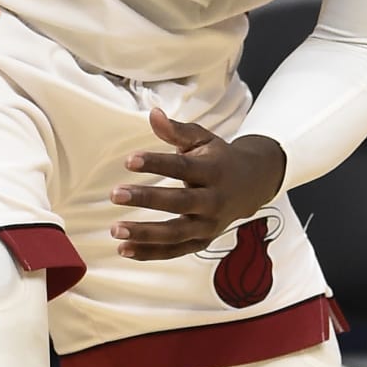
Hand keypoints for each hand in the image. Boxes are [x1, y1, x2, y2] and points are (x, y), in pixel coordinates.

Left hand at [111, 108, 284, 259]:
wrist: (252, 186)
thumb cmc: (218, 158)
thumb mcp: (203, 139)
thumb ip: (177, 130)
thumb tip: (153, 113)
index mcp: (214, 171)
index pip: (183, 168)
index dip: (156, 164)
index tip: (129, 160)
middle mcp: (214, 201)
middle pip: (179, 203)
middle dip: (146, 199)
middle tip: (114, 194)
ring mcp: (209, 225)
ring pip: (176, 233)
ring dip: (145, 233)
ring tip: (115, 229)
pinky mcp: (202, 242)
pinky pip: (175, 251)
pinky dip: (150, 253)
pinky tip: (124, 249)